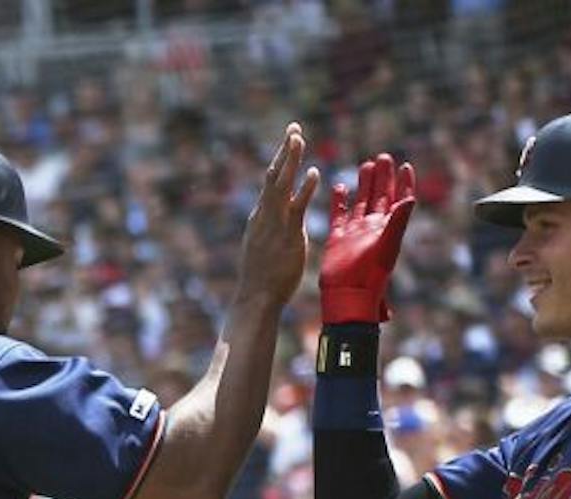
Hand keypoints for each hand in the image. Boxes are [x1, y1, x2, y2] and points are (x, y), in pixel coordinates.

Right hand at [235, 123, 320, 307]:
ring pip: (280, 184)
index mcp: (261, 216)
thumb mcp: (265, 247)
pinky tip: (313, 172)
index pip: (270, 182)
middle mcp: (264, 214)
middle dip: (284, 151)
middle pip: (273, 175)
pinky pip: (296, 207)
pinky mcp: (286, 234)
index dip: (280, 160)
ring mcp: (274, 223)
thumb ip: (271, 229)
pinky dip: (304, 189)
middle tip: (294, 127)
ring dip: (290, 160)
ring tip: (298, 137)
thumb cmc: (263, 279)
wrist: (256, 299)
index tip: (289, 141)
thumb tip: (278, 222)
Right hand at [321, 152, 415, 323]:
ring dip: (364, 184)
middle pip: (381, 196)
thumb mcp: (387, 246)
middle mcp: (373, 228)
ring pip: (361, 202)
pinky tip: (339, 187)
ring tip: (365, 165)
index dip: (404, 183)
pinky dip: (340, 201)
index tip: (404, 165)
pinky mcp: (338, 237)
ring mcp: (355, 232)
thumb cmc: (369, 275)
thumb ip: (398, 221)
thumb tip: (410, 198)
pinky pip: (340, 214)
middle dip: (383, 177)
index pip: (400, 199)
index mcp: (388, 228)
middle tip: (383, 157)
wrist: (347, 295)